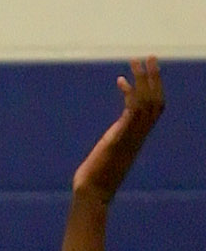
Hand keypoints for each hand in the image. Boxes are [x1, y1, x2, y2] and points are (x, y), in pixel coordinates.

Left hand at [72, 57, 163, 201]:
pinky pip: (132, 112)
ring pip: (147, 103)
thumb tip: (106, 149)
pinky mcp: (119, 138)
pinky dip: (130, 94)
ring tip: (136, 61)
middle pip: (157, 102)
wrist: (92, 193)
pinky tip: (120, 81)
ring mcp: (131, 137)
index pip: (154, 110)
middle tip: (150, 57)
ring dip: (143, 79)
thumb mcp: (108, 158)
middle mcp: (138, 136)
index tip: (144, 73)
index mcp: (136, 139)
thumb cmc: (95, 181)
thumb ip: (112, 148)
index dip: (154, 90)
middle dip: (154, 78)